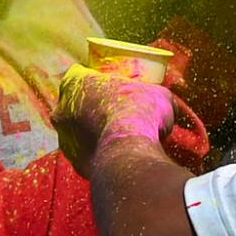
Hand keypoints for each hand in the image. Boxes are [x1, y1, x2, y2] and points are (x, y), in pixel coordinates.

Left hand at [55, 64, 175, 169]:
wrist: (129, 151)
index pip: (80, 73)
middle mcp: (62, 108)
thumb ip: (159, 97)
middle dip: (93, 107)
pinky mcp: (74, 162)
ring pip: (78, 132)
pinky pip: (87, 155)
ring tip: (119, 136)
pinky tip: (118, 154)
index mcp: (75, 81)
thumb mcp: (160, 96)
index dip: (97, 78)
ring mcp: (64, 138)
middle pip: (76, 103)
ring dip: (94, 132)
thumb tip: (173, 107)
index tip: (113, 85)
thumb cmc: (141, 112)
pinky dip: (99, 154)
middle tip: (117, 110)